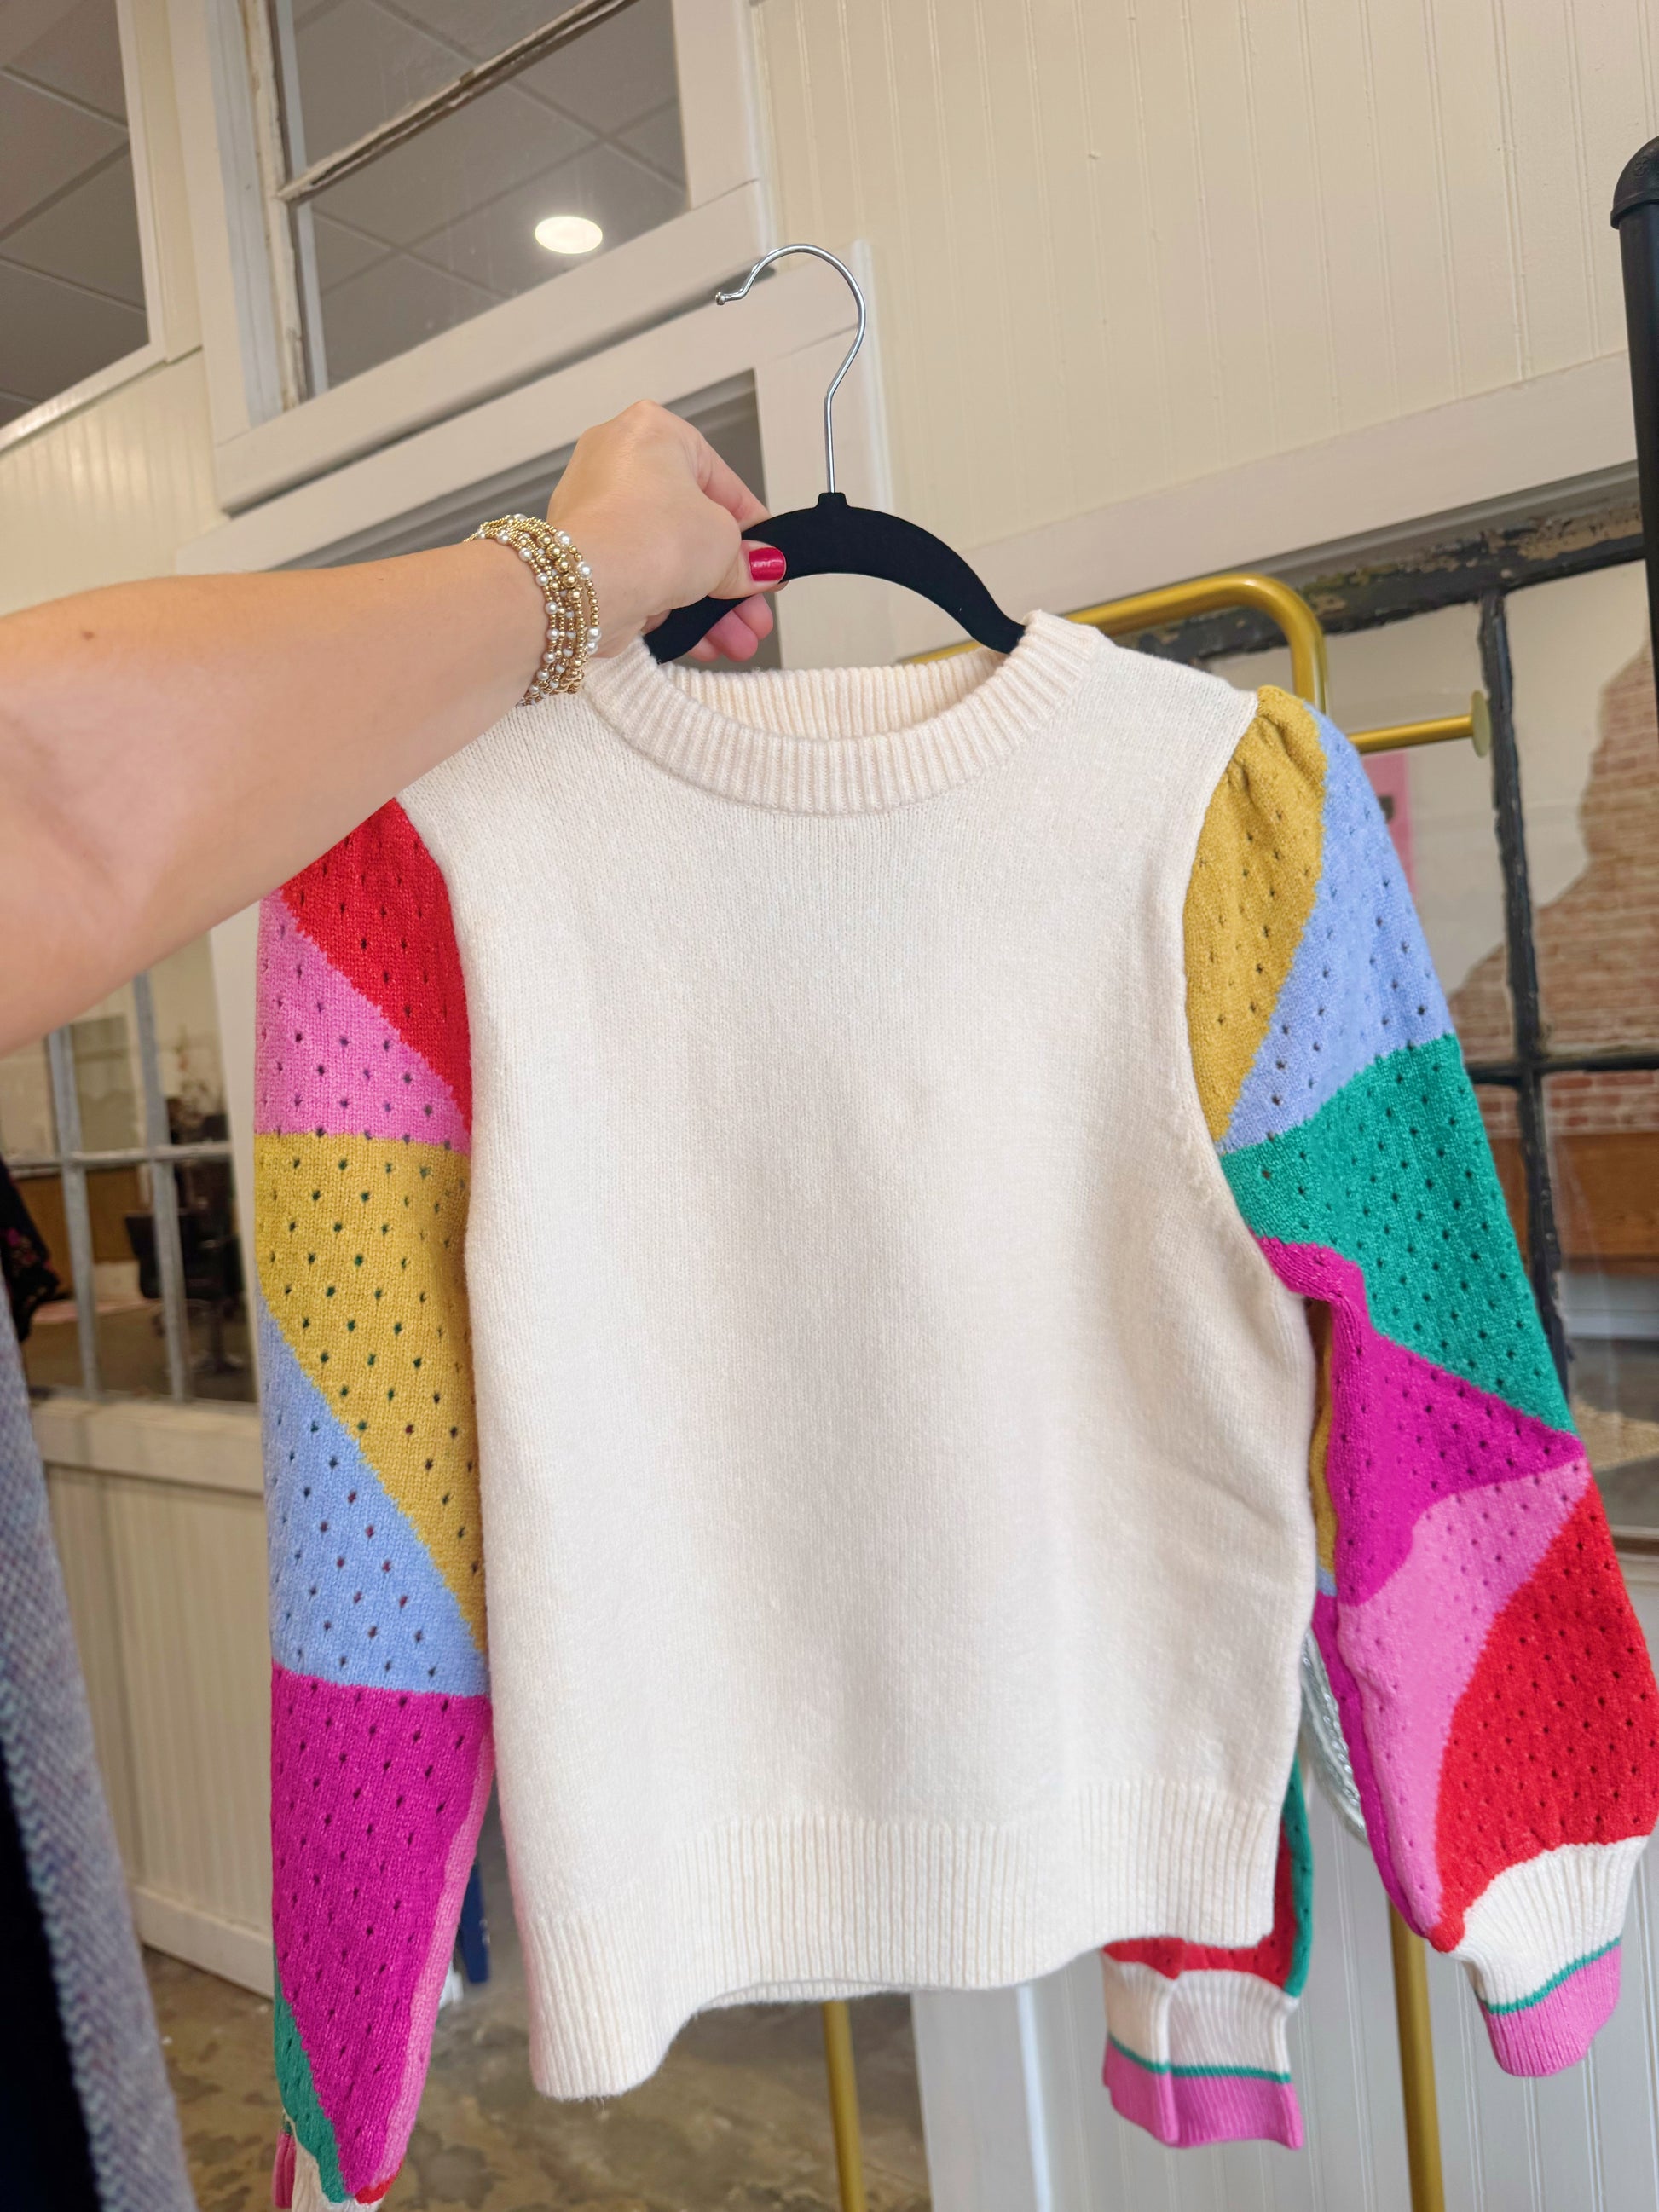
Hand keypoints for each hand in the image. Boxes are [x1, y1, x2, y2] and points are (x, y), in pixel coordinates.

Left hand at [547, 400, 783, 664]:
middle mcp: (618, 462)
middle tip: (755, 607)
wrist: (588, 585)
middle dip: (731, 580)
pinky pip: (642, 579)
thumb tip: (762, 566)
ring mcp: (597, 510)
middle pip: (693, 527)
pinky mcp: (586, 554)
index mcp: (654, 432)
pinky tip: (703, 640)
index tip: (769, 559)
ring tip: (737, 638)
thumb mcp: (723, 544)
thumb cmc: (644, 538)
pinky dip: (672, 609)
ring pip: (668, 559)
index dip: (753, 529)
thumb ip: (747, 557)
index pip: (721, 482)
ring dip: (709, 605)